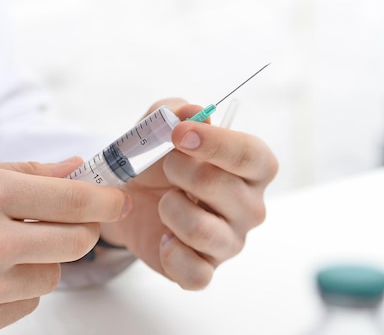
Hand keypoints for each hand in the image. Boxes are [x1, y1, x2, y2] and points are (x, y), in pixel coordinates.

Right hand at [0, 159, 130, 333]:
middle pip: (76, 243)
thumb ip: (30, 173)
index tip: (116, 199)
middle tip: (64, 221)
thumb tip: (78, 169)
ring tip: (8, 247)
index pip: (74, 201)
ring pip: (55, 276)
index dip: (105, 200)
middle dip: (80, 229)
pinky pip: (28, 302)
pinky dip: (20, 286)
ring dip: (45, 260)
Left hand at [100, 99, 277, 289]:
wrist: (129, 197)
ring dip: (170, 209)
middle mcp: (250, 207)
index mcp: (251, 168)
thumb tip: (195, 112)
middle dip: (181, 171)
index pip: (254, 156)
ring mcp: (230, 241)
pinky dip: (170, 252)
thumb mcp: (160, 126)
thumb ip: (176, 111)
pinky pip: (195, 272)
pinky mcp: (206, 270)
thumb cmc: (157, 158)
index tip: (179, 135)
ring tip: (164, 201)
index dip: (217, 144)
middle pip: (225, 189)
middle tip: (164, 165)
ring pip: (202, 230)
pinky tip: (162, 236)